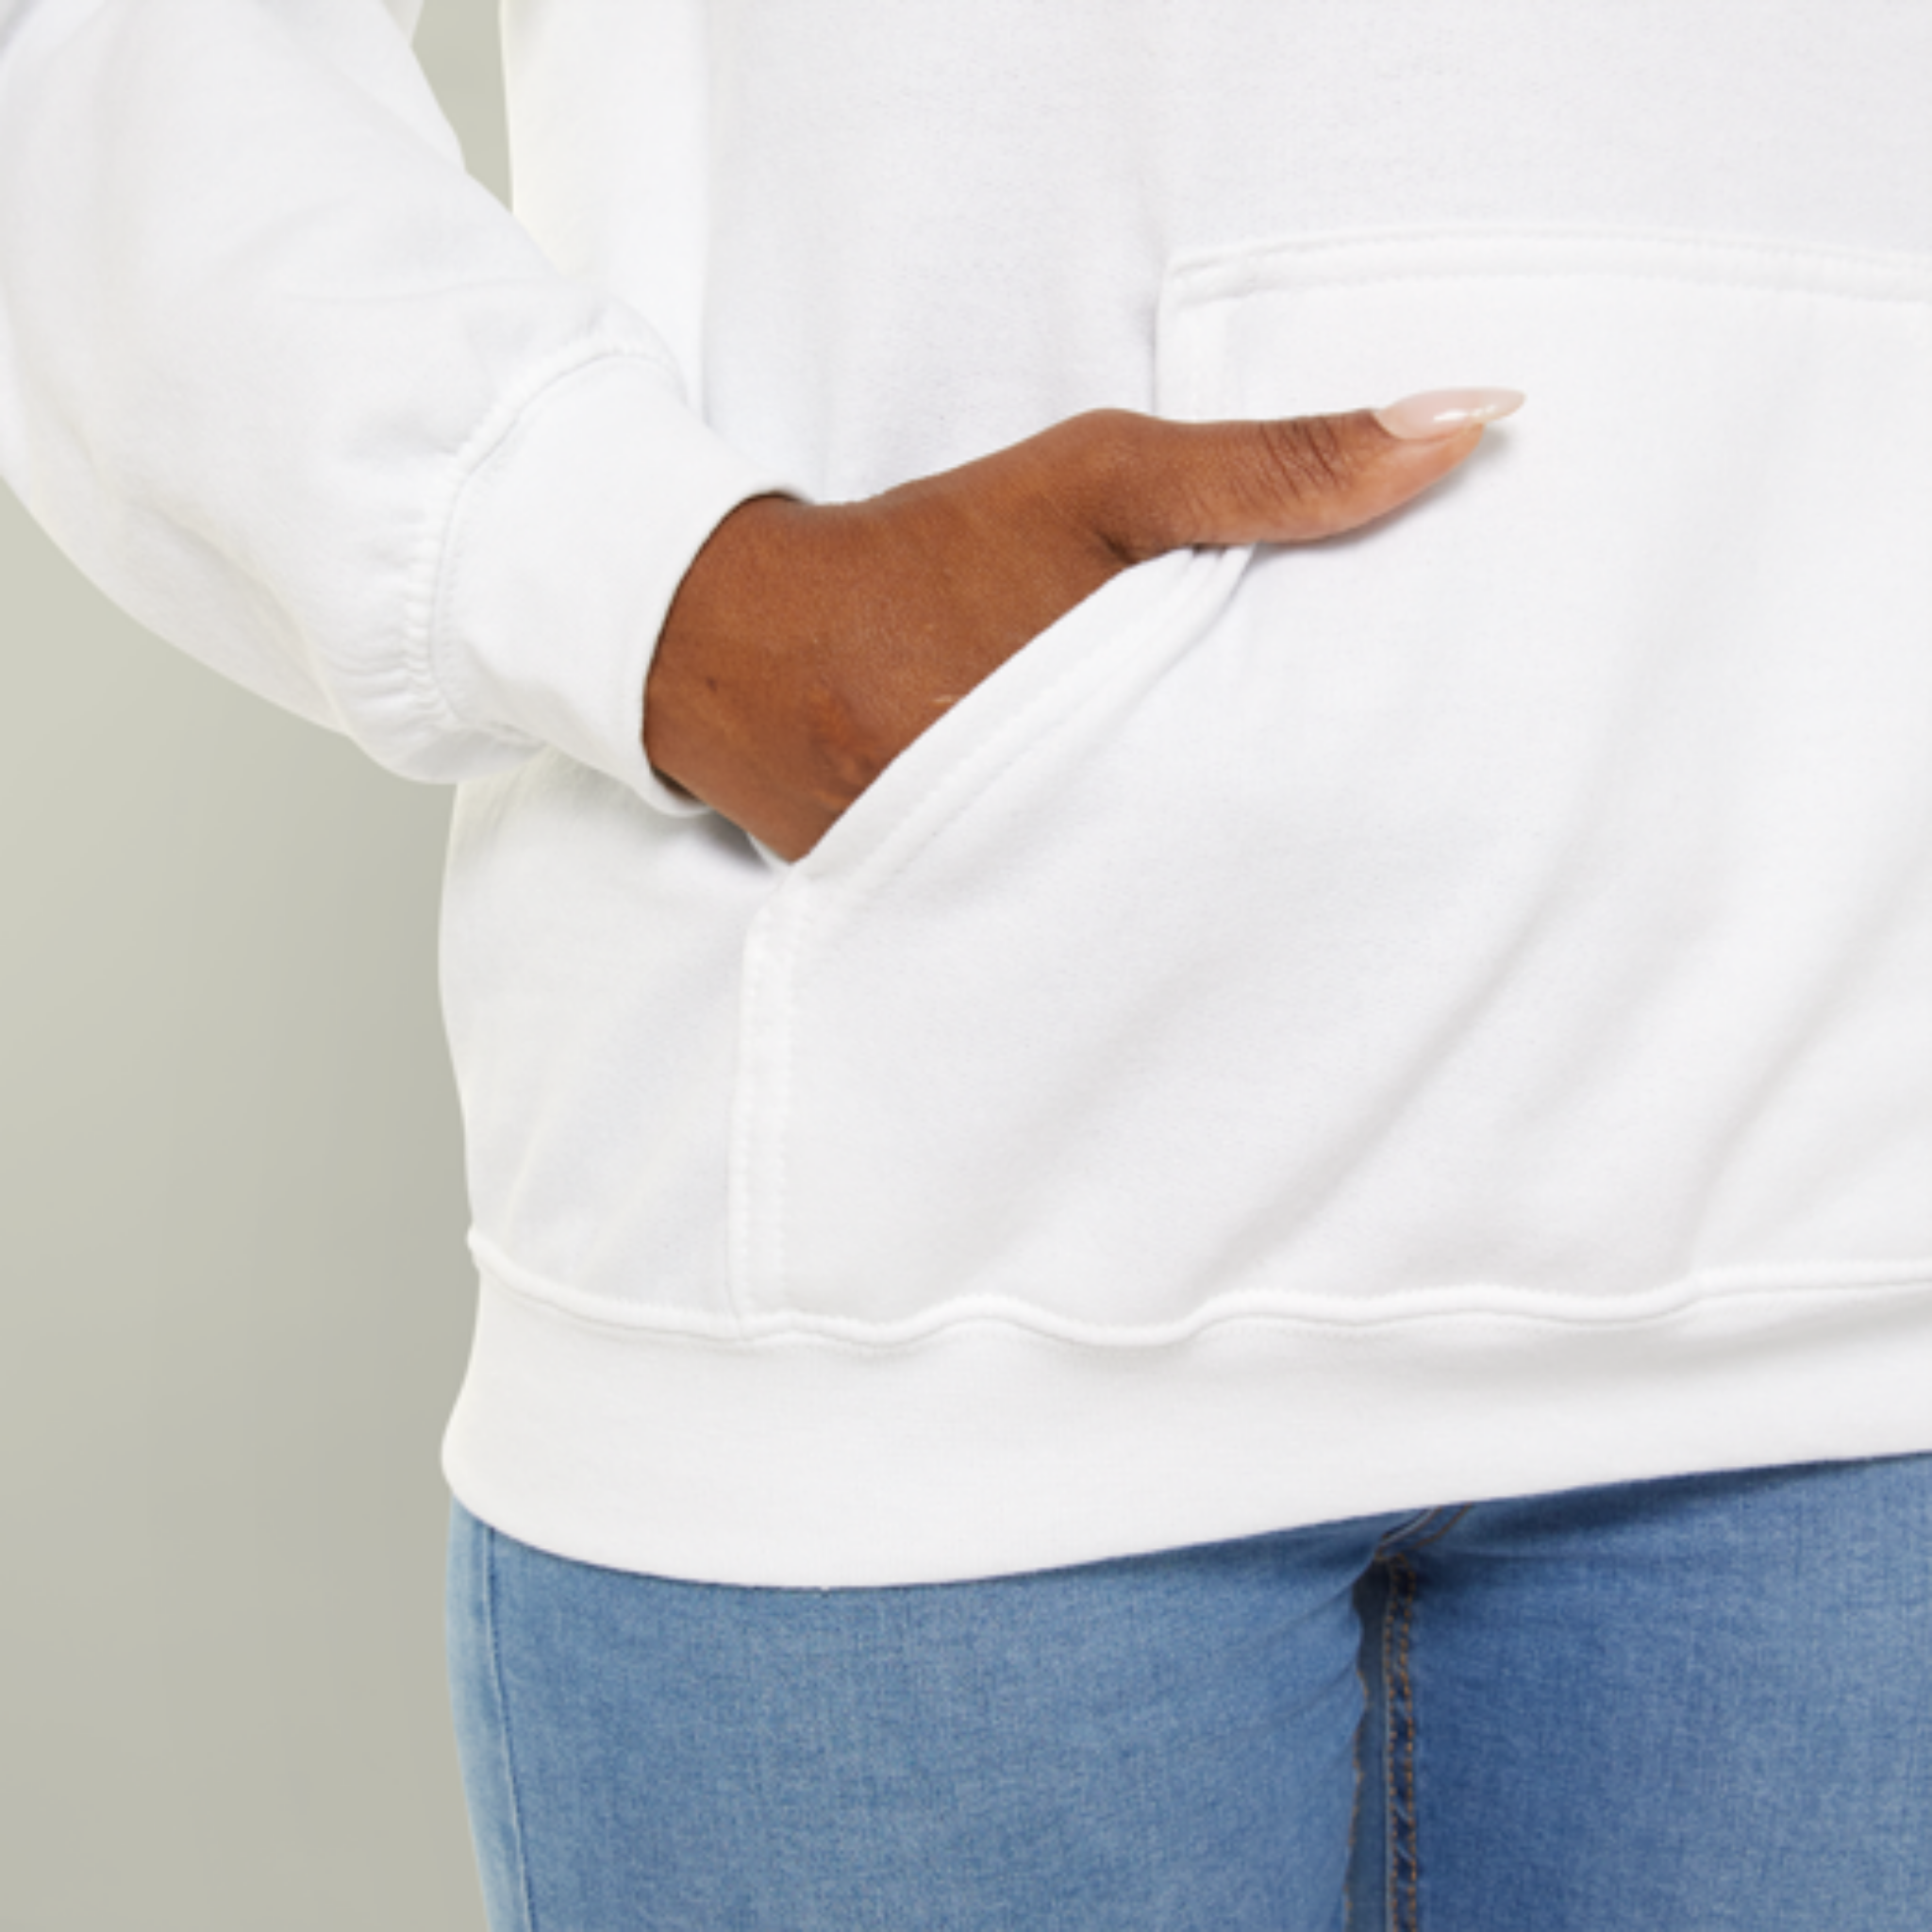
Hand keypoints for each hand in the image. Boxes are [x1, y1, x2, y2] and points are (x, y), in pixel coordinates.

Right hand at [645, 388, 1521, 860]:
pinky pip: (1098, 934)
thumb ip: (1287, 462)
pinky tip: (1188, 902)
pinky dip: (1145, 913)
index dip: (1391, 793)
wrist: (748, 648)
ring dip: (1243, 895)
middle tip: (1433, 862)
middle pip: (1261, 880)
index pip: (1313, 801)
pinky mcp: (989, 928)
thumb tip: (1477, 416)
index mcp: (1135, 748)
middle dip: (1330, 862)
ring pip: (1184, 919)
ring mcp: (1033, 906)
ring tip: (1330, 897)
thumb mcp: (1109, 478)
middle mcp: (1089, 851)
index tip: (1469, 786)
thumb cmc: (936, 553)